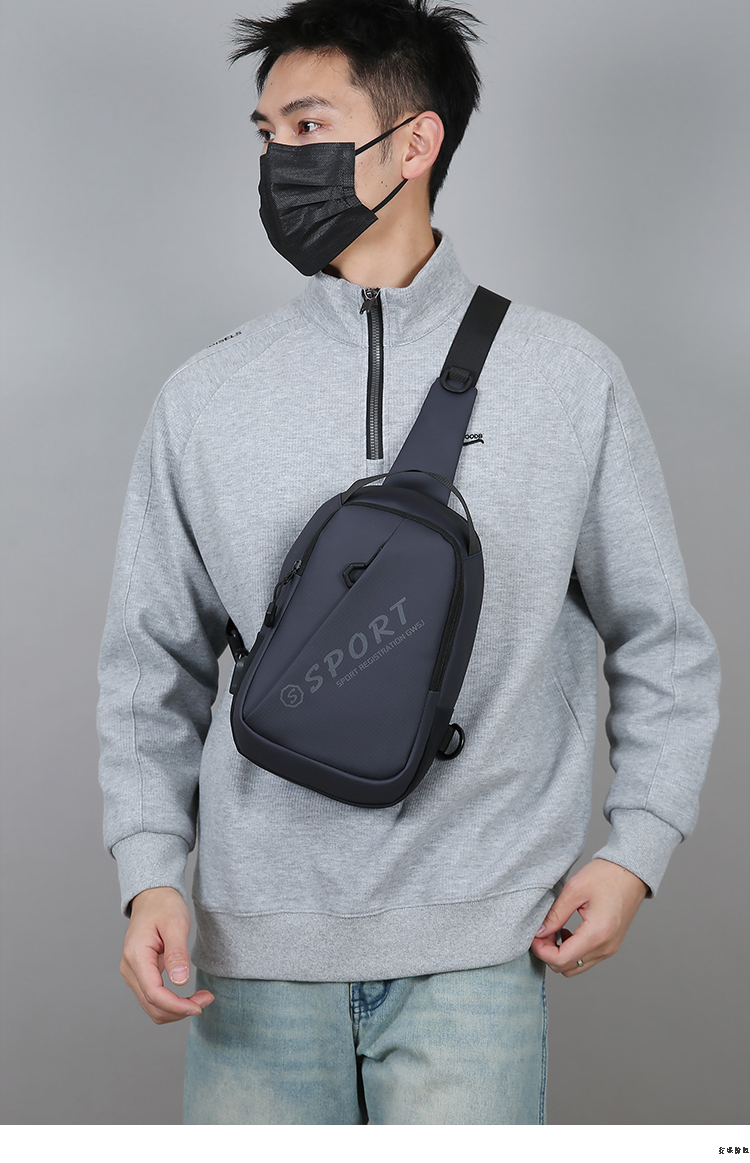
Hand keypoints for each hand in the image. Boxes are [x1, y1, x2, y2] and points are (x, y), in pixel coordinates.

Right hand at [120, 886, 214, 1023]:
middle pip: (152, 1006)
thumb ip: (177, 953)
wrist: (153, 897)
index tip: (199, 1006)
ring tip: (200, 998)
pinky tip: (187, 996)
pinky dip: (171, 1003)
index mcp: (136, 956)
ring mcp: (132, 973)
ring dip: (176, 1009)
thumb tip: (180, 980)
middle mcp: (129, 969)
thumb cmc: (164, 906)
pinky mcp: (140, 975)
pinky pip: (153, 998)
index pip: (154, 994)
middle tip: (206, 1000)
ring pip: (152, 1006)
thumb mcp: (175, 924)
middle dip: (180, 1010)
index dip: (176, 1005)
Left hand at [531, 859, 647, 976]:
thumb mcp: (574, 890)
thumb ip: (555, 915)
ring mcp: (610, 948)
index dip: (541, 951)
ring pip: (576, 966)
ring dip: (560, 953)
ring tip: (554, 930)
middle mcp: (606, 947)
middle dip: (548, 953)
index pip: (561, 960)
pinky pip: (586, 958)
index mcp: (597, 934)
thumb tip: (540, 933)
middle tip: (542, 931)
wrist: (631, 872)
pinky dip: (572, 951)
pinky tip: (567, 932)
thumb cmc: (606, 876)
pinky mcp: (611, 945)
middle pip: (567, 968)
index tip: (533, 936)